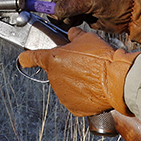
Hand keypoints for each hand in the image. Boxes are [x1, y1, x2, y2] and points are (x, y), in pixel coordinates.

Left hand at [17, 27, 138, 116]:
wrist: (117, 80)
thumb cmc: (102, 58)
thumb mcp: (87, 38)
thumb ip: (74, 35)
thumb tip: (71, 33)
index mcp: (53, 60)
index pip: (31, 58)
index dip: (27, 58)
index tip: (24, 60)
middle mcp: (54, 78)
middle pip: (55, 72)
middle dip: (66, 68)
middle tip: (83, 64)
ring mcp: (63, 95)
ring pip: (65, 86)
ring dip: (74, 82)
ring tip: (91, 76)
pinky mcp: (74, 107)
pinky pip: (75, 100)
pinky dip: (82, 96)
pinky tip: (93, 89)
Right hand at [52, 0, 140, 42]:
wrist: (130, 18)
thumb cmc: (116, 2)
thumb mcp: (92, 0)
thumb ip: (72, 4)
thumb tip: (56, 10)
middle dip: (60, 4)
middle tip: (58, 13)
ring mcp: (84, 0)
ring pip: (65, 5)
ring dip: (64, 13)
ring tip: (67, 20)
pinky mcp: (84, 12)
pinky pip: (71, 15)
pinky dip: (69, 20)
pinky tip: (73, 23)